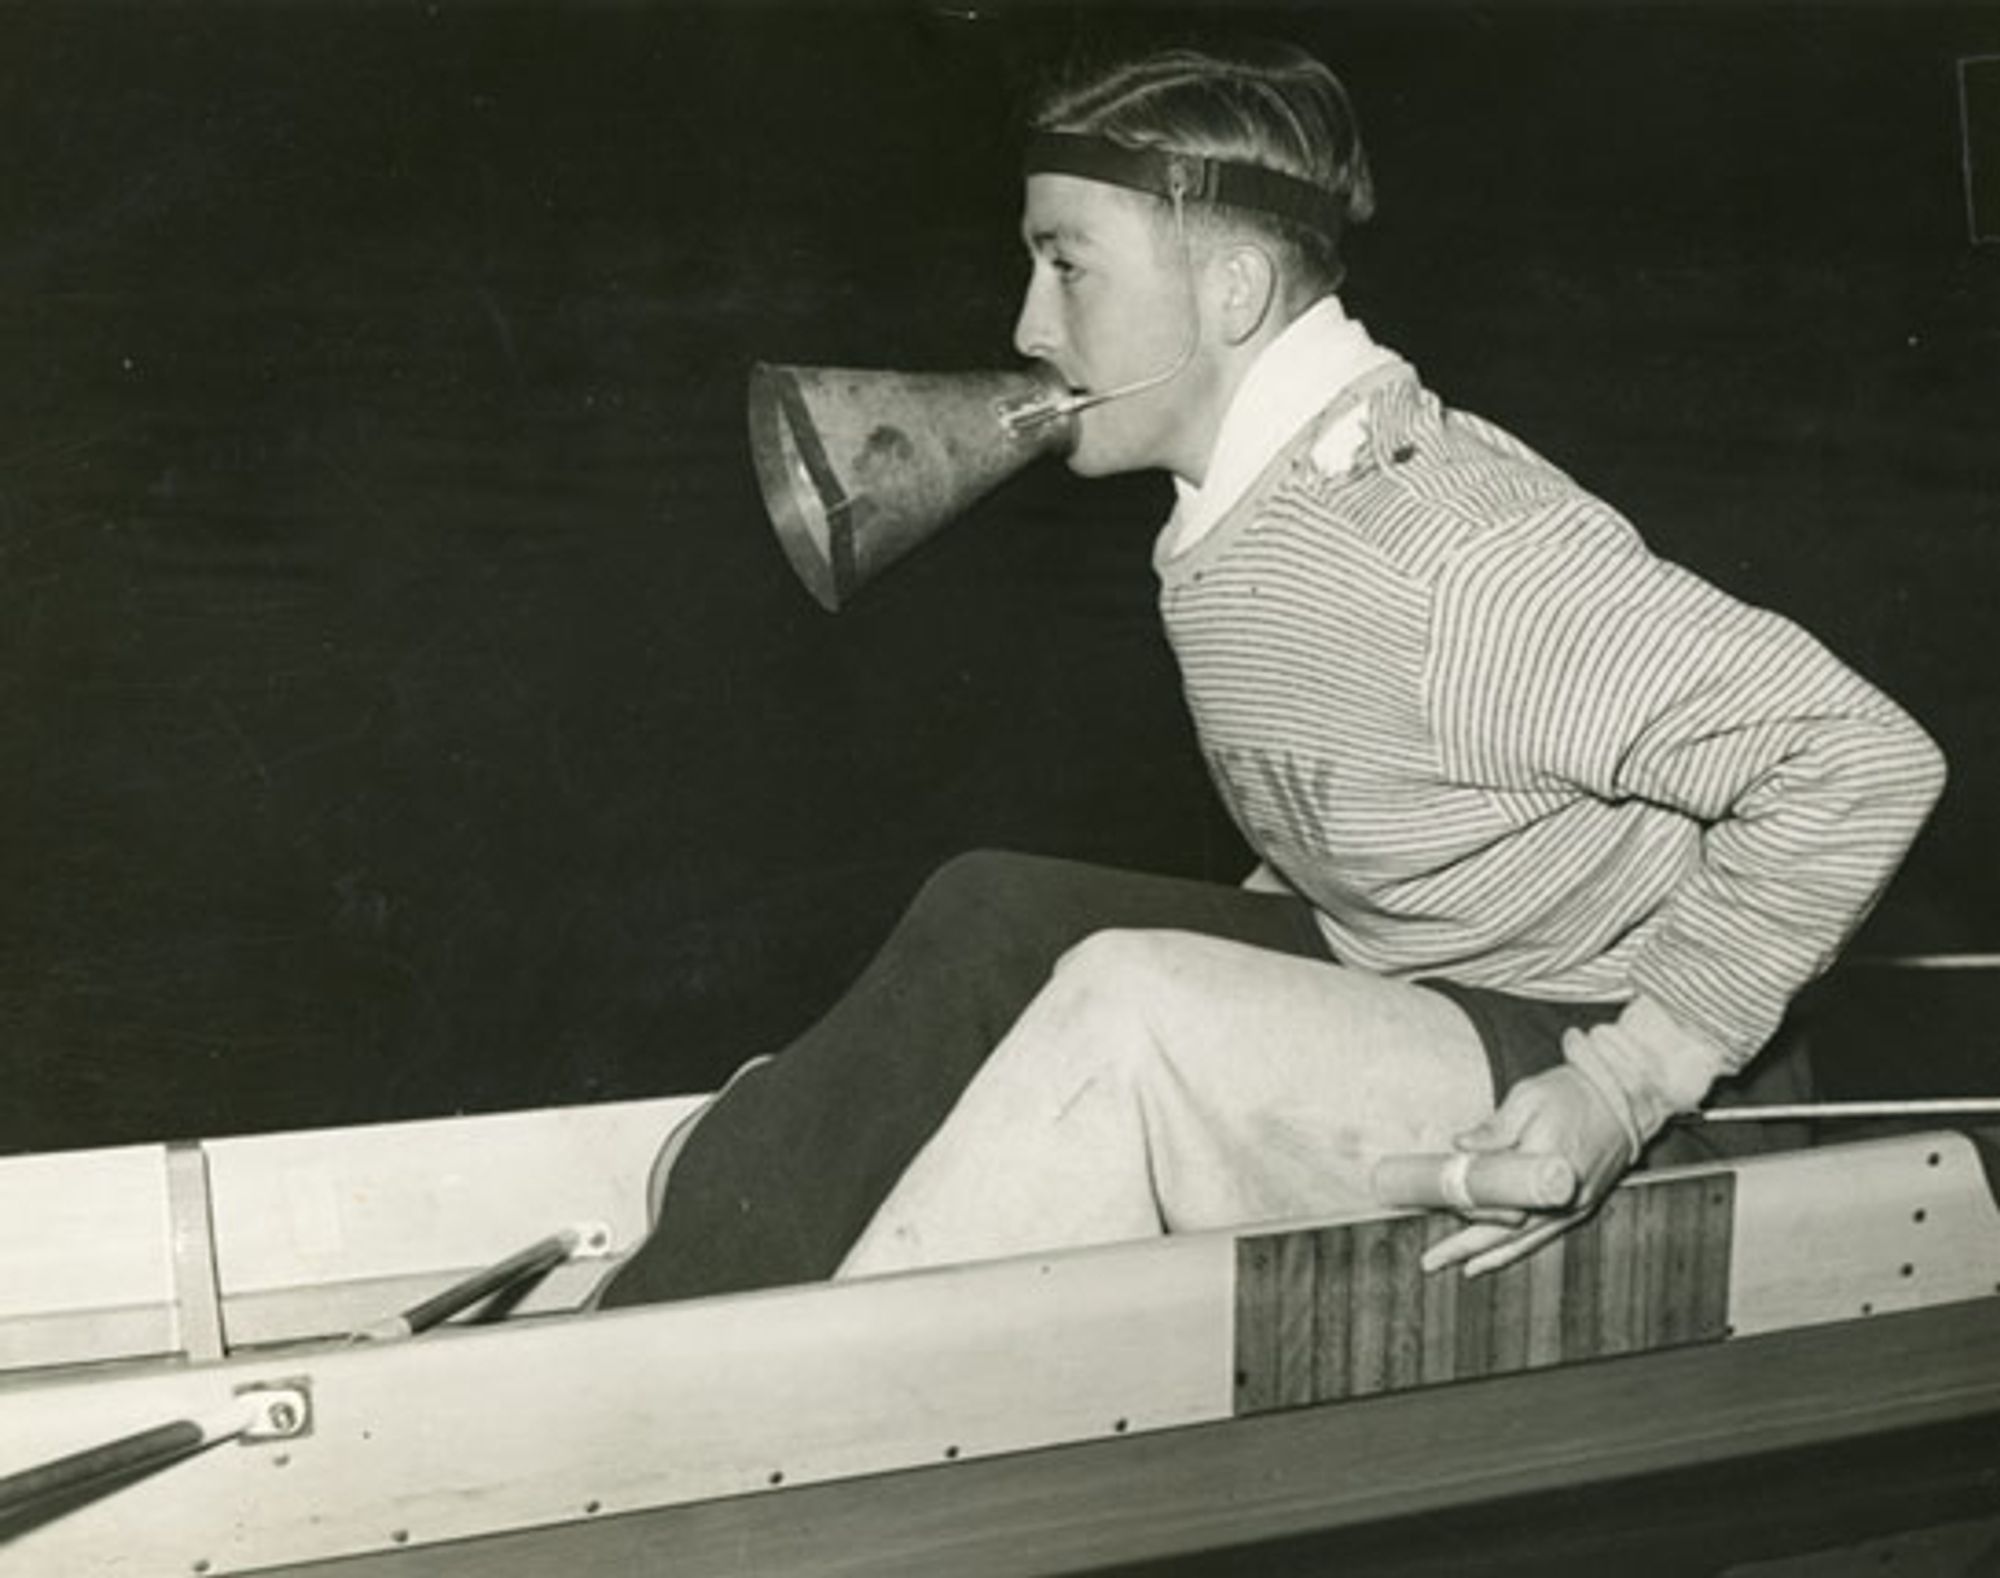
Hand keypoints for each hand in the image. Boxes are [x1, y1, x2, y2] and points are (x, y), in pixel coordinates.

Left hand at [1419, 1062, 1635, 1278]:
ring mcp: (1576, 1205)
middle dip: (1468, 1248)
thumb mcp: (1527, 1100)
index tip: (1438, 1208)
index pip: (1498, 1200)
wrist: (1623, 1097)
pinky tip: (1499, 1255)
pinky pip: (1547, 1235)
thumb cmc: (1571, 1094)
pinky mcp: (1583, 1206)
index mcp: (1545, 1167)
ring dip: (1493, 1256)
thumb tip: (1459, 1146)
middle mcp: (1562, 1195)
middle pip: (1508, 1232)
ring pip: (1527, 1241)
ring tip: (1461, 1268)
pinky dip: (1520, 1248)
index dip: (1466, 1209)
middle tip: (1432, 1261)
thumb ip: (1494, 1129)